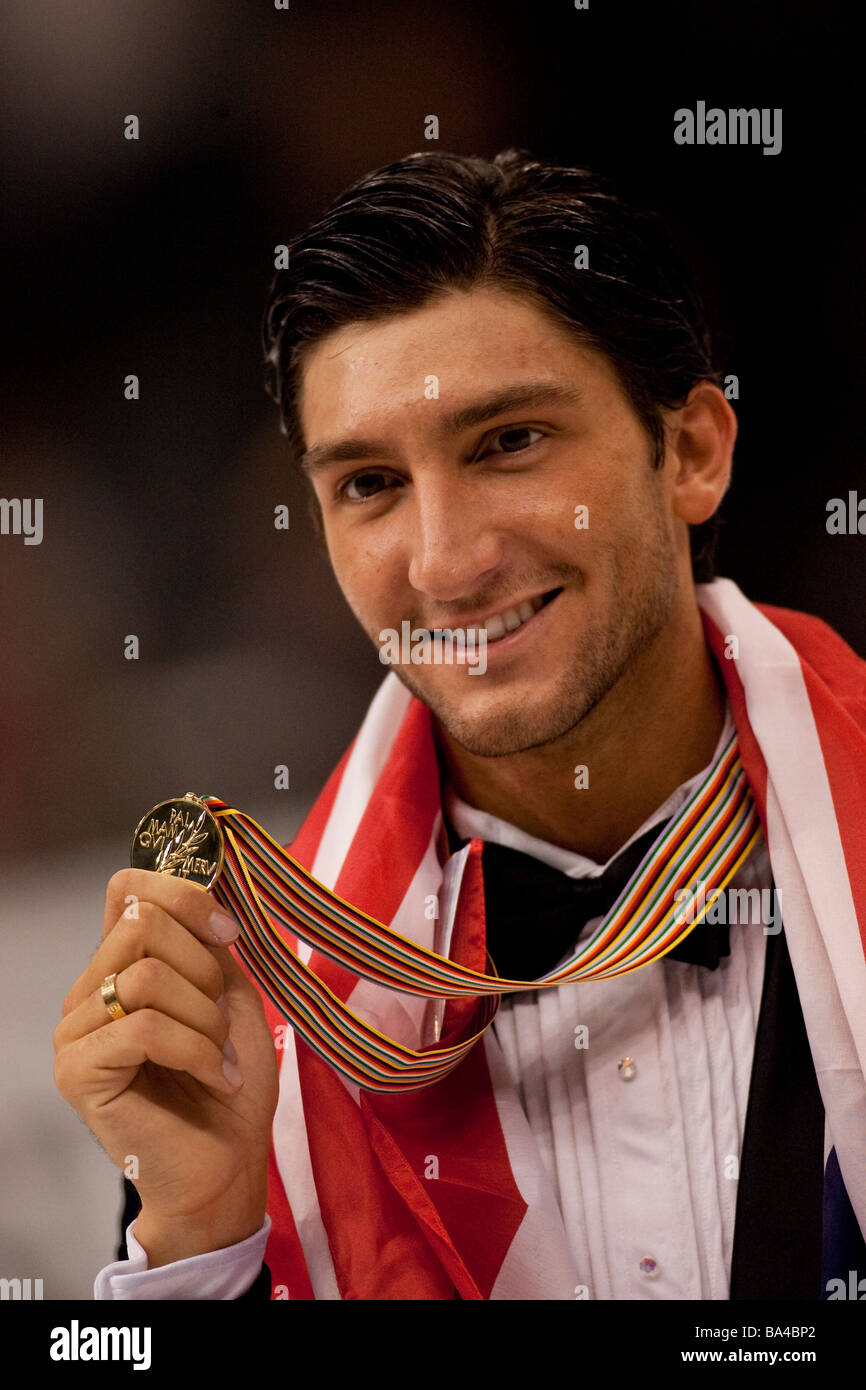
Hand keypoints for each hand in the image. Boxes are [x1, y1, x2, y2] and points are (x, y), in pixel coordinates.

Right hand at [54, 869, 278, 1265]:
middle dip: (203, 969)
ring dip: (204, 1017)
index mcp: (121, 964)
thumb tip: (207, 882)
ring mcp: (75, 1031)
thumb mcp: (230, 992)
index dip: (184, 896)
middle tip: (221, 1021)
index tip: (227, 934)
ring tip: (217, 1055)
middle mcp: (89, 991)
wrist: (226, 1162)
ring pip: (146, 976)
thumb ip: (209, 941)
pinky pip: (145, 1028)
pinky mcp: (77, 1072)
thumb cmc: (228, 1081)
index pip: (127, 888)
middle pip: (141, 924)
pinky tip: (213, 1077)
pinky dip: (196, 1050)